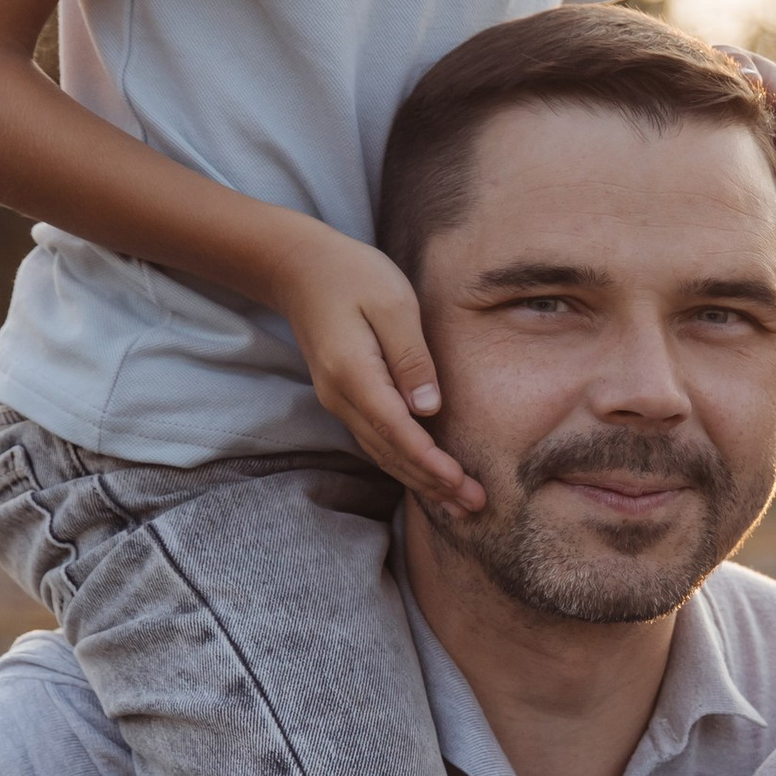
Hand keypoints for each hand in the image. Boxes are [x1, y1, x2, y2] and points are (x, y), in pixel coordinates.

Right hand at [270, 221, 487, 509]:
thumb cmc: (352, 275)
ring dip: (421, 481)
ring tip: (460, 503)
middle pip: (391, 454)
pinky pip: (377, 442)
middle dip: (433, 484)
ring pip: (383, 454)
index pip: (397, 431)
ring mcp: (340, 401)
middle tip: (476, 506)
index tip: (461, 483)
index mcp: (354, 374)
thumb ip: (412, 357)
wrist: (299, 268)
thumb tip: (430, 408)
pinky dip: (404, 464)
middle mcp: (342, 397)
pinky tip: (428, 477)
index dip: (431, 462)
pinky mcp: (346, 399)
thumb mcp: (392, 303)